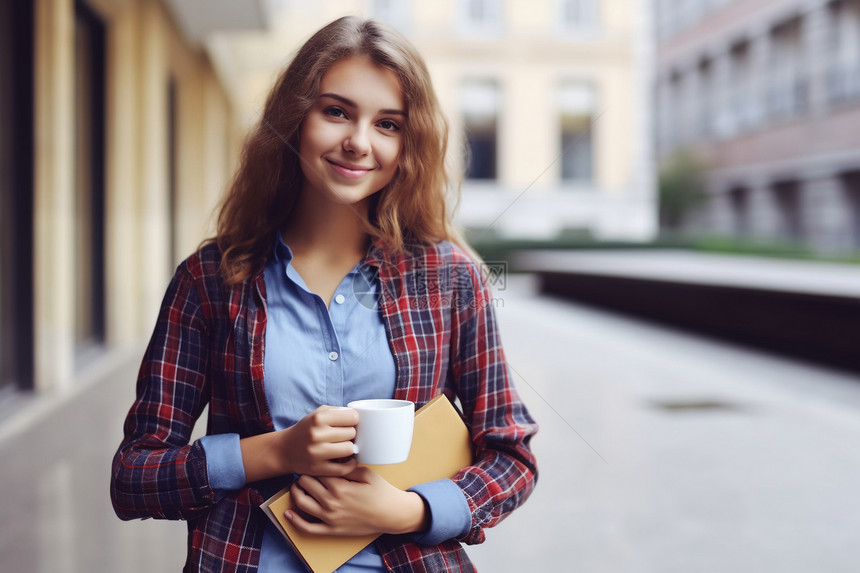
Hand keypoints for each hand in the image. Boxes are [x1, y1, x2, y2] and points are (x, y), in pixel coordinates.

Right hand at [277, 406, 358, 476]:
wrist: (284, 450)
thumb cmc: (306, 430)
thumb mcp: (318, 414)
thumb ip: (338, 411)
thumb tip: (358, 415)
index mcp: (318, 418)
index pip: (352, 417)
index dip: (353, 420)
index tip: (348, 423)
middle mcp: (316, 434)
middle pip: (352, 433)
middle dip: (350, 434)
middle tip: (343, 436)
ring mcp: (317, 453)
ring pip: (350, 449)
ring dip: (348, 448)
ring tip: (342, 446)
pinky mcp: (318, 469)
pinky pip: (344, 468)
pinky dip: (349, 464)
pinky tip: (345, 459)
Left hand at [286, 467, 428, 536]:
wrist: (391, 515)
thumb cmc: (381, 492)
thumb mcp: (367, 473)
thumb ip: (348, 466)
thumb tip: (334, 456)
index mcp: (339, 485)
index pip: (316, 470)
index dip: (313, 464)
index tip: (314, 459)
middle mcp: (331, 502)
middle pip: (305, 484)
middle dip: (303, 476)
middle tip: (306, 470)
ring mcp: (329, 518)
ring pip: (301, 503)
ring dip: (296, 492)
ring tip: (299, 486)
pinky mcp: (331, 530)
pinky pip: (308, 528)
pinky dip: (295, 521)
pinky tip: (289, 513)